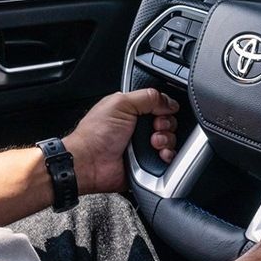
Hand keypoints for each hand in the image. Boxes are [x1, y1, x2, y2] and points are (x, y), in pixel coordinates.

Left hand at [64, 89, 180, 194]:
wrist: (90, 164)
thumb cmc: (95, 135)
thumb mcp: (120, 103)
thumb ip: (147, 96)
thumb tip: (170, 102)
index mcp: (130, 110)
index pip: (158, 105)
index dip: (164, 108)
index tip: (158, 113)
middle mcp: (138, 127)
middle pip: (168, 122)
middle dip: (166, 125)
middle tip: (154, 128)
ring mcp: (143, 145)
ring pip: (170, 139)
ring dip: (167, 140)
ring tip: (153, 144)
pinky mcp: (148, 162)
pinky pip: (169, 158)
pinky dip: (168, 156)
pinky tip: (159, 154)